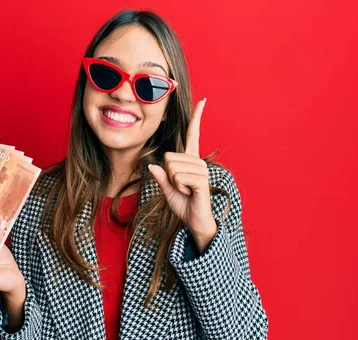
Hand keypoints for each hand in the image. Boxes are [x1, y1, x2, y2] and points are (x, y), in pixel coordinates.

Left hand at [149, 98, 217, 246]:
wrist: (194, 221)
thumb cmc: (183, 204)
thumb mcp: (167, 190)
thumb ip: (161, 177)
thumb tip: (152, 165)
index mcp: (190, 160)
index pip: (193, 134)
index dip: (197, 117)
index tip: (204, 100)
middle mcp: (197, 161)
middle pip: (169, 158)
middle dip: (168, 176)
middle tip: (180, 187)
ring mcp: (201, 170)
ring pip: (172, 168)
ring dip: (174, 183)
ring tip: (185, 191)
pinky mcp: (201, 180)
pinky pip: (179, 177)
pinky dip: (179, 188)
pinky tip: (189, 193)